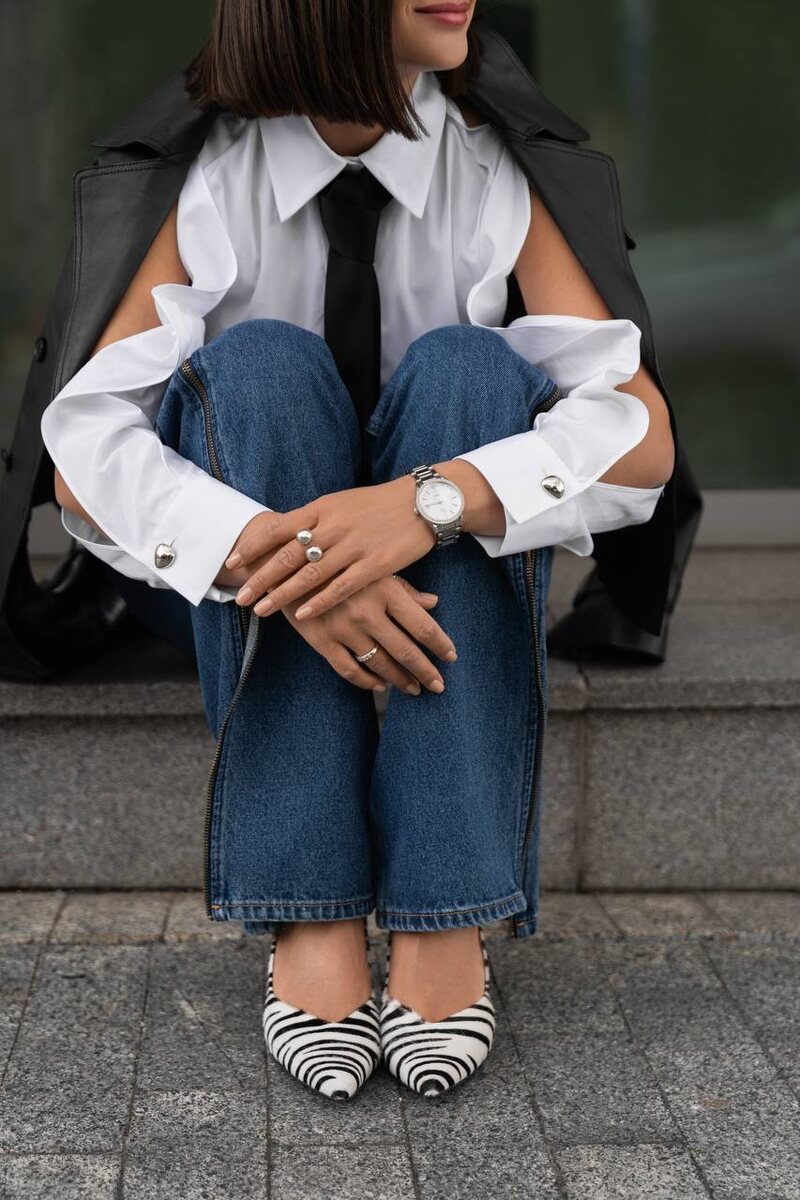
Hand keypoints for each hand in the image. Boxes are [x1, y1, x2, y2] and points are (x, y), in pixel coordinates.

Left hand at [225, 475, 435, 619]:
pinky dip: (318, 601)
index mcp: (322, 508)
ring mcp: (354, 546)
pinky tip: (301, 615)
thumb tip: (283, 533)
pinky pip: (340, 587)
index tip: (232, 563)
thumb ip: (314, 520)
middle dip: (260, 577)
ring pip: (309, 574)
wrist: (423, 503)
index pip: (278, 528)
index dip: (253, 546)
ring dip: (281, 594)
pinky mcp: (375, 565)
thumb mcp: (341, 504)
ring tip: (261, 610)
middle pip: (287, 555)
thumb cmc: (378, 505)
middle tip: (240, 596)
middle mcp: (333, 526)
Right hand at [281, 574, 457, 694]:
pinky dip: (366, 681)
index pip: (423, 625)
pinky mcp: (321, 640)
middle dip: (425, 672)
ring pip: (379, 664)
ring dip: (399, 680)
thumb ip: (404, 588)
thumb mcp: (374, 567)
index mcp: (385, 590)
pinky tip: (379, 685)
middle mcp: (367, 612)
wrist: (288, 559)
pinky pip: (348, 670)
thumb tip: (433, 603)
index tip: (451, 658)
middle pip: (405, 651)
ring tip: (412, 688)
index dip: (440, 645)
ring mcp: (343, 628)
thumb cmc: (339, 560)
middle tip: (438, 687)